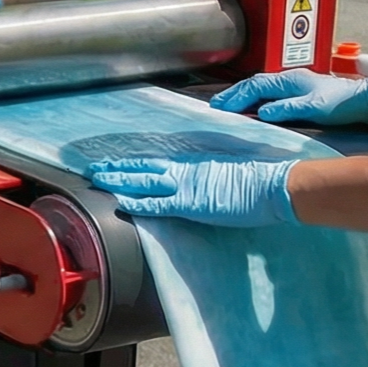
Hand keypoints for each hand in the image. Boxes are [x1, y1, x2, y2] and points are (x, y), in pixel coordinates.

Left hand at [90, 156, 299, 226]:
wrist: (272, 185)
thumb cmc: (257, 181)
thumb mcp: (227, 172)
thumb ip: (208, 175)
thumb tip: (201, 182)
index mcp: (195, 163)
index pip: (158, 162)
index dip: (135, 163)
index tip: (117, 162)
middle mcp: (186, 170)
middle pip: (144, 167)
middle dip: (117, 168)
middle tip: (95, 168)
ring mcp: (186, 186)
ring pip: (144, 181)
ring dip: (119, 180)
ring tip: (99, 180)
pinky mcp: (191, 204)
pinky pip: (158, 204)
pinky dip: (138, 202)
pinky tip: (121, 202)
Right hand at [211, 69, 367, 126]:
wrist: (366, 101)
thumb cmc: (343, 103)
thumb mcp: (314, 108)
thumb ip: (287, 108)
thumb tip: (263, 111)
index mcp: (289, 80)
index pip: (254, 86)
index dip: (236, 96)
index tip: (220, 107)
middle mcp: (290, 80)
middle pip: (254, 84)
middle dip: (234, 94)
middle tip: (217, 106)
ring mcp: (296, 86)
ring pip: (262, 89)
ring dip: (245, 97)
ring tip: (230, 107)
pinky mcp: (302, 94)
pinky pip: (271, 95)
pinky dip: (258, 101)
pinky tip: (256, 110)